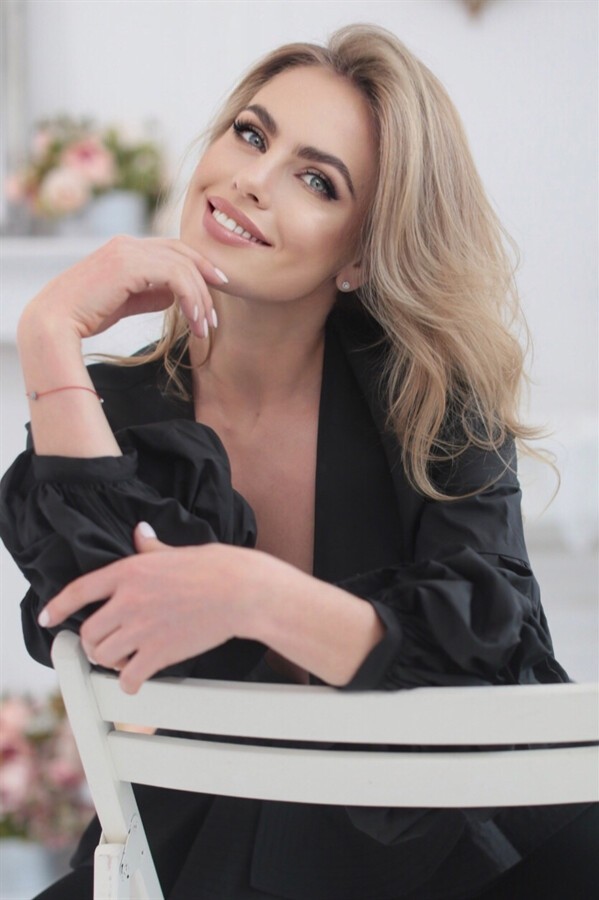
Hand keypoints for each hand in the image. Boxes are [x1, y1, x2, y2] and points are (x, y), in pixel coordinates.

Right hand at [18, 235, 226, 342]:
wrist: (55, 321)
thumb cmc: (86, 315)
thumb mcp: (126, 302)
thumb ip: (151, 294)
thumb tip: (176, 295)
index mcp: (126, 248)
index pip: (174, 249)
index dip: (199, 266)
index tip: (217, 289)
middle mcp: (128, 243)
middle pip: (183, 254)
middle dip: (207, 284)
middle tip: (214, 317)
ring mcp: (128, 251)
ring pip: (183, 267)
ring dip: (200, 300)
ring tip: (205, 328)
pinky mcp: (129, 265)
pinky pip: (175, 276)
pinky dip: (190, 298)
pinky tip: (193, 320)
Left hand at [40, 523, 262, 693]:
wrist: (242, 592)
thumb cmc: (217, 567)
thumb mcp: (178, 550)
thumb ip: (151, 547)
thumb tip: (141, 532)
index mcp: (129, 571)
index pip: (80, 590)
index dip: (58, 606)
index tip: (49, 617)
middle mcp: (128, 600)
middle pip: (89, 632)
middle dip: (93, 642)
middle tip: (105, 645)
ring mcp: (142, 628)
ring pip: (103, 656)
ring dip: (110, 662)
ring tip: (123, 659)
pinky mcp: (159, 653)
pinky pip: (128, 677)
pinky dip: (129, 683)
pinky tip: (137, 679)